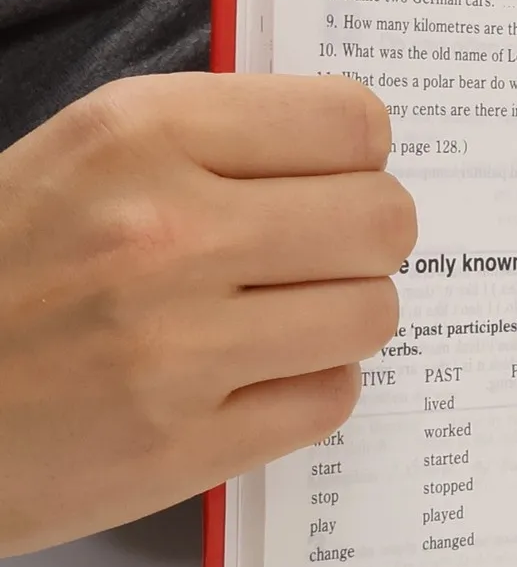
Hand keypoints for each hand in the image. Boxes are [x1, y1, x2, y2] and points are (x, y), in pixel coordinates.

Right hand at [0, 74, 416, 556]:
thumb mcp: (81, 159)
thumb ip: (213, 141)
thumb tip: (355, 145)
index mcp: (137, 136)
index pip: (351, 121)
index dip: (356, 154)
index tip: (330, 174)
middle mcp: (164, 233)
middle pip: (384, 220)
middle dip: (362, 238)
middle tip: (316, 253)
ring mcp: (176, 347)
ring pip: (371, 312)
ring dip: (339, 316)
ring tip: (274, 318)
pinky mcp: (183, 445)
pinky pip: (330, 397)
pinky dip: (306, 387)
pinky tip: (248, 377)